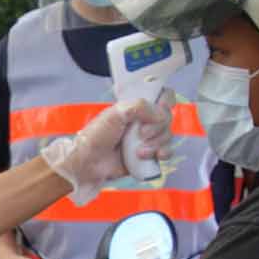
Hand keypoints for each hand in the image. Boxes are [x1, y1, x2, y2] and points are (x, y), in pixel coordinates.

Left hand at [42, 91, 174, 203]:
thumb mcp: (115, 114)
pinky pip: (167, 152)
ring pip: (168, 135)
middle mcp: (144, 121)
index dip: (166, 100)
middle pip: (167, 117)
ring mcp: (148, 138)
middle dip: (157, 127)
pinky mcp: (150, 154)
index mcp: (136, 107)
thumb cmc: (97, 137)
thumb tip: (161, 113)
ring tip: (139, 151)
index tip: (161, 107)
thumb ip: (140, 107)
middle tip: (140, 134)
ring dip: (156, 143)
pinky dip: (164, 153)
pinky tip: (154, 156)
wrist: (90, 163)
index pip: (162, 95)